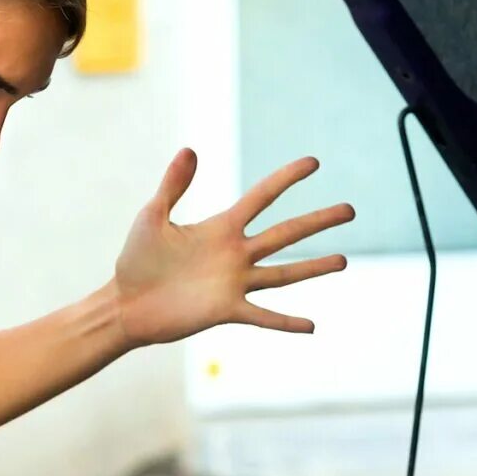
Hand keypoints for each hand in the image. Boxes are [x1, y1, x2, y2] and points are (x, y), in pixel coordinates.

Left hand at [111, 149, 352, 347]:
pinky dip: (286, 322)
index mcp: (221, 228)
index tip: (313, 163)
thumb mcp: (153, 216)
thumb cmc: (136, 260)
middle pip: (286, 233)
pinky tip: (311, 326)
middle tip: (350, 209)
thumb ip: (173, 185)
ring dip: (313, 267)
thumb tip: (190, 150)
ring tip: (344, 260)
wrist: (126, 304)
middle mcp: (236, 254)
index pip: (262, 197)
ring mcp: (234, 283)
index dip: (287, 178)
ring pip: (284, 273)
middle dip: (318, 221)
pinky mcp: (226, 310)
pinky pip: (263, 316)